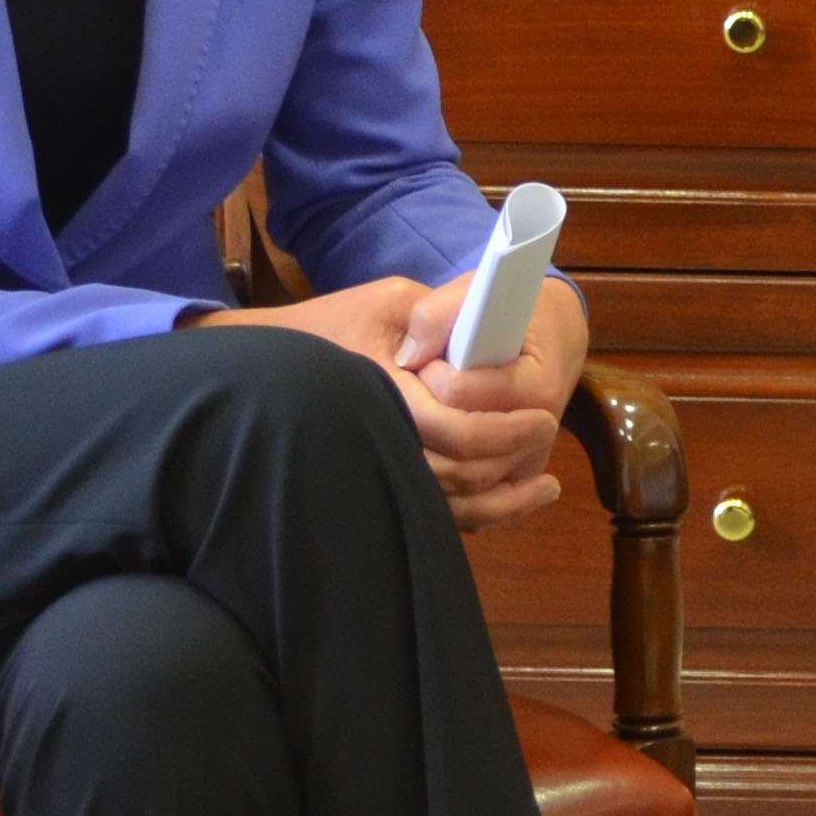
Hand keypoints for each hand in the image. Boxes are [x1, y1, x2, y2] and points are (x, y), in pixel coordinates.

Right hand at [190, 271, 571, 533]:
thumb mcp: (391, 300)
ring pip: (450, 507)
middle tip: (546, 432)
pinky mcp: (380, 485)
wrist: (269, 369)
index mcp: (383, 395)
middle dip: (512, 458)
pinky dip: (479, 514)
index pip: (456, 429)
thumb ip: (440, 317)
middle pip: (460, 475)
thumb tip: (486, 345)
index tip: (544, 413)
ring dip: (502, 498)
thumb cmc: (332, 324)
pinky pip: (435, 514)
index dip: (505, 429)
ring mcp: (375, 472)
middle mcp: (378, 443)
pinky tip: (514, 501)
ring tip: (540, 484)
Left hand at [402, 270, 585, 536]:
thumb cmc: (513, 311)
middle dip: (425, 419)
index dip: (430, 376)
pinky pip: (475, 503)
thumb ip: (438, 313)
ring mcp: (530, 459)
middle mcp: (539, 431)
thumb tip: (408, 354)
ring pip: (464, 482)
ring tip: (414, 422)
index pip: (460, 393)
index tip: (423, 359)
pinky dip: (445, 492)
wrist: (555, 336)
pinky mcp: (517, 476)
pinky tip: (420, 466)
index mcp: (535, 384)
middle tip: (416, 391)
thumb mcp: (476, 293)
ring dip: (427, 458)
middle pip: (460, 447)